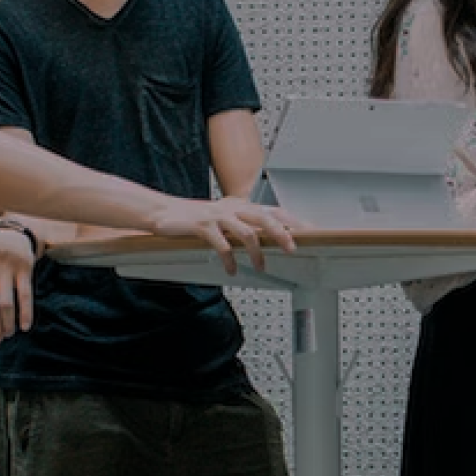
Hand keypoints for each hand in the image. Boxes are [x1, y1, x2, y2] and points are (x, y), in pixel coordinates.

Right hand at [149, 197, 301, 272]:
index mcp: (241, 206)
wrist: (164, 212)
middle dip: (281, 233)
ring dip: (257, 252)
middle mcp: (233, 208)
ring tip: (262, 267)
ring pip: (246, 232)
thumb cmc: (196, 219)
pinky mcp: (203, 226)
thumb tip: (270, 237)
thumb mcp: (225, 219)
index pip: (274, 211)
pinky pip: (221, 244)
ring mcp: (218, 216)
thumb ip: (245, 225)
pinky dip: (230, 259)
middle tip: (292, 249)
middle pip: (264, 217)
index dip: (293, 221)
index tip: (310, 232)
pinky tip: (232, 269)